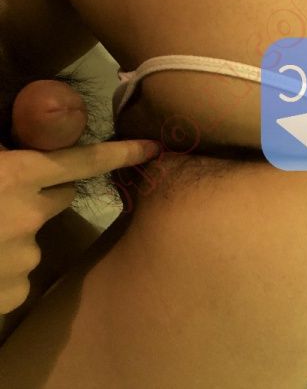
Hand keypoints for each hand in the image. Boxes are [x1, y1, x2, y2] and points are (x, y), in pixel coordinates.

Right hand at [0, 80, 159, 314]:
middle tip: (7, 194)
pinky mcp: (13, 294)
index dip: (121, 153)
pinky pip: (17, 275)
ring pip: (32, 238)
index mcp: (13, 178)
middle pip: (59, 197)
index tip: (153, 148)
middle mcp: (28, 217)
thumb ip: (1, 155)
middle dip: (43, 193)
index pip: (82, 161)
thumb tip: (14, 150)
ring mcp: (24, 259)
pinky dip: (1, 269)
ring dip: (12, 234)